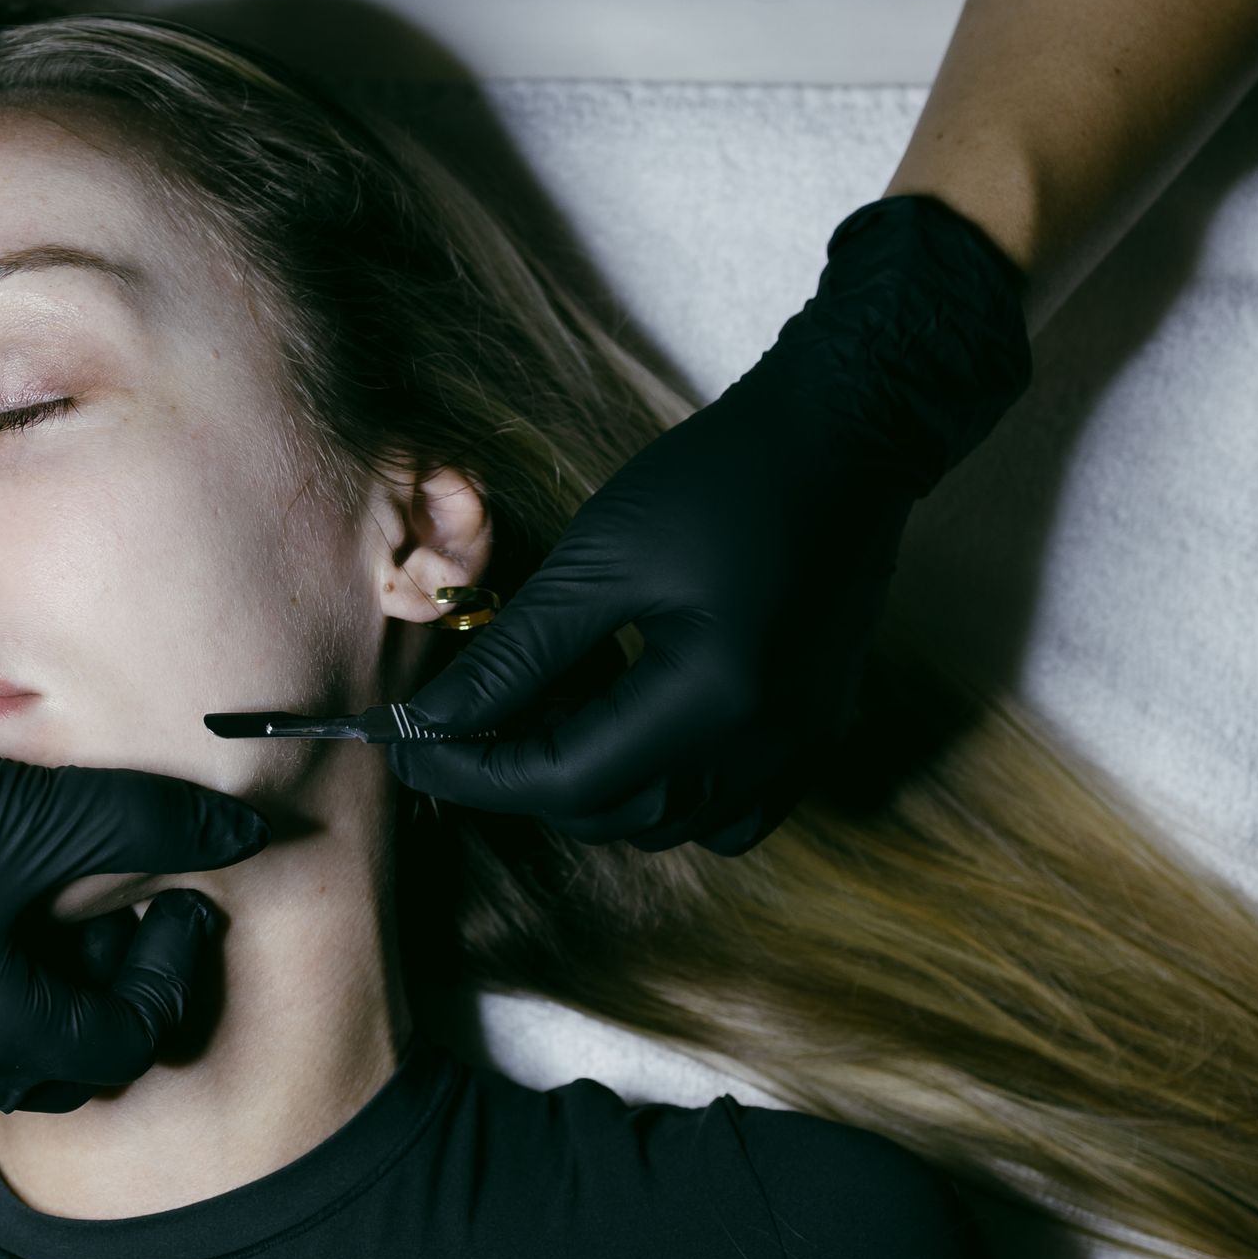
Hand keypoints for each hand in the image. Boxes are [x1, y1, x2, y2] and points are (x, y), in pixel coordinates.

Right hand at [0, 576, 273, 1108]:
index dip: (173, 968)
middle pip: (64, 1058)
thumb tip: (248, 829)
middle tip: (131, 903)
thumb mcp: (33, 815)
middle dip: (112, 987)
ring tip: (61, 892)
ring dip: (45, 981)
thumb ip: (150, 827)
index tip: (187, 896)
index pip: (127, 1040)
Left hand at [382, 194, 1029, 855]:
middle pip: (615, 814)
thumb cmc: (724, 479)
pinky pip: (731, 811)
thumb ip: (516, 654)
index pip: (564, 780)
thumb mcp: (600, 558)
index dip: (474, 773)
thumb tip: (435, 720)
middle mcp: (764, 746)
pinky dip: (668, 793)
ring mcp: (800, 748)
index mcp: (712, 700)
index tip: (409, 748)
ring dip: (594, 788)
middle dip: (525, 781)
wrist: (848, 436)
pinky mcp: (815, 732)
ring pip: (669, 822)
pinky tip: (631, 731)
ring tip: (545, 715)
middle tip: (462, 726)